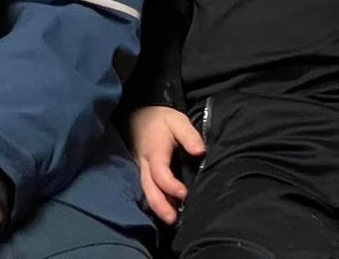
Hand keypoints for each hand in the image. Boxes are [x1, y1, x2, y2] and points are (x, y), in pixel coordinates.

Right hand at [130, 105, 204, 224]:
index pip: (159, 172)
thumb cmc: (161, 120)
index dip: (170, 185)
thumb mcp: (177, 121)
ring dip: (158, 207)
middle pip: (149, 188)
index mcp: (154, 151)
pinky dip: (157, 201)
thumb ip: (189, 136)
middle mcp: (145, 164)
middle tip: (172, 219)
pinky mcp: (144, 174)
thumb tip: (200, 152)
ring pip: (147, 192)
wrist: (138, 118)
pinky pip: (148, 190)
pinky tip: (168, 210)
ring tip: (171, 219)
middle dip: (160, 205)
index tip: (184, 194)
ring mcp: (142, 170)